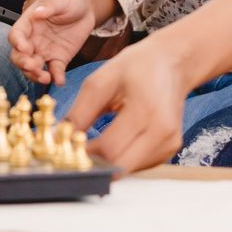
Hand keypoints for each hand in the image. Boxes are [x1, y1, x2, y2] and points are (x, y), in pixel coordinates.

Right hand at [9, 0, 105, 85]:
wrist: (87, 6)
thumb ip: (49, 6)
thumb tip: (37, 12)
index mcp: (29, 23)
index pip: (16, 35)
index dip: (17, 43)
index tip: (25, 48)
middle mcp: (33, 40)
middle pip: (19, 56)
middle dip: (23, 63)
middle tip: (32, 66)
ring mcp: (45, 51)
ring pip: (33, 67)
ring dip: (35, 75)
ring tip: (45, 78)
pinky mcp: (59, 58)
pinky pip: (55, 70)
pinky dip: (56, 77)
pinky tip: (60, 81)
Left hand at [62, 35, 197, 171]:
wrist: (173, 62)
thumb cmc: (138, 66)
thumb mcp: (101, 81)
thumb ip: (78, 113)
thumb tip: (58, 139)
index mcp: (146, 109)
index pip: (109, 149)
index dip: (84, 153)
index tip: (68, 147)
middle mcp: (163, 131)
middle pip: (119, 166)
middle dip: (94, 162)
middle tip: (78, 150)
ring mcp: (170, 142)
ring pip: (128, 169)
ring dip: (108, 162)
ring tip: (97, 142)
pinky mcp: (170, 149)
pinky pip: (138, 164)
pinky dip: (122, 158)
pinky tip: (117, 141)